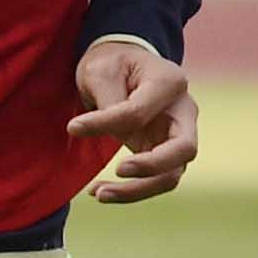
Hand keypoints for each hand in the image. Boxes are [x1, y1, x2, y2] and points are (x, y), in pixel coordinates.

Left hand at [69, 38, 199, 203]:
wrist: (124, 65)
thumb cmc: (113, 63)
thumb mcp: (102, 72)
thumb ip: (106, 103)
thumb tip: (84, 131)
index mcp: (170, 83)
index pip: (139, 112)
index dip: (105, 123)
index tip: (73, 127)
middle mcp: (184, 111)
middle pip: (184, 150)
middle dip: (151, 167)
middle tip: (117, 171)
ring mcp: (179, 134)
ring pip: (173, 174)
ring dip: (138, 189)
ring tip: (98, 193)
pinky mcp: (164, 153)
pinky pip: (156, 180)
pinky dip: (132, 190)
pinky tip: (99, 191)